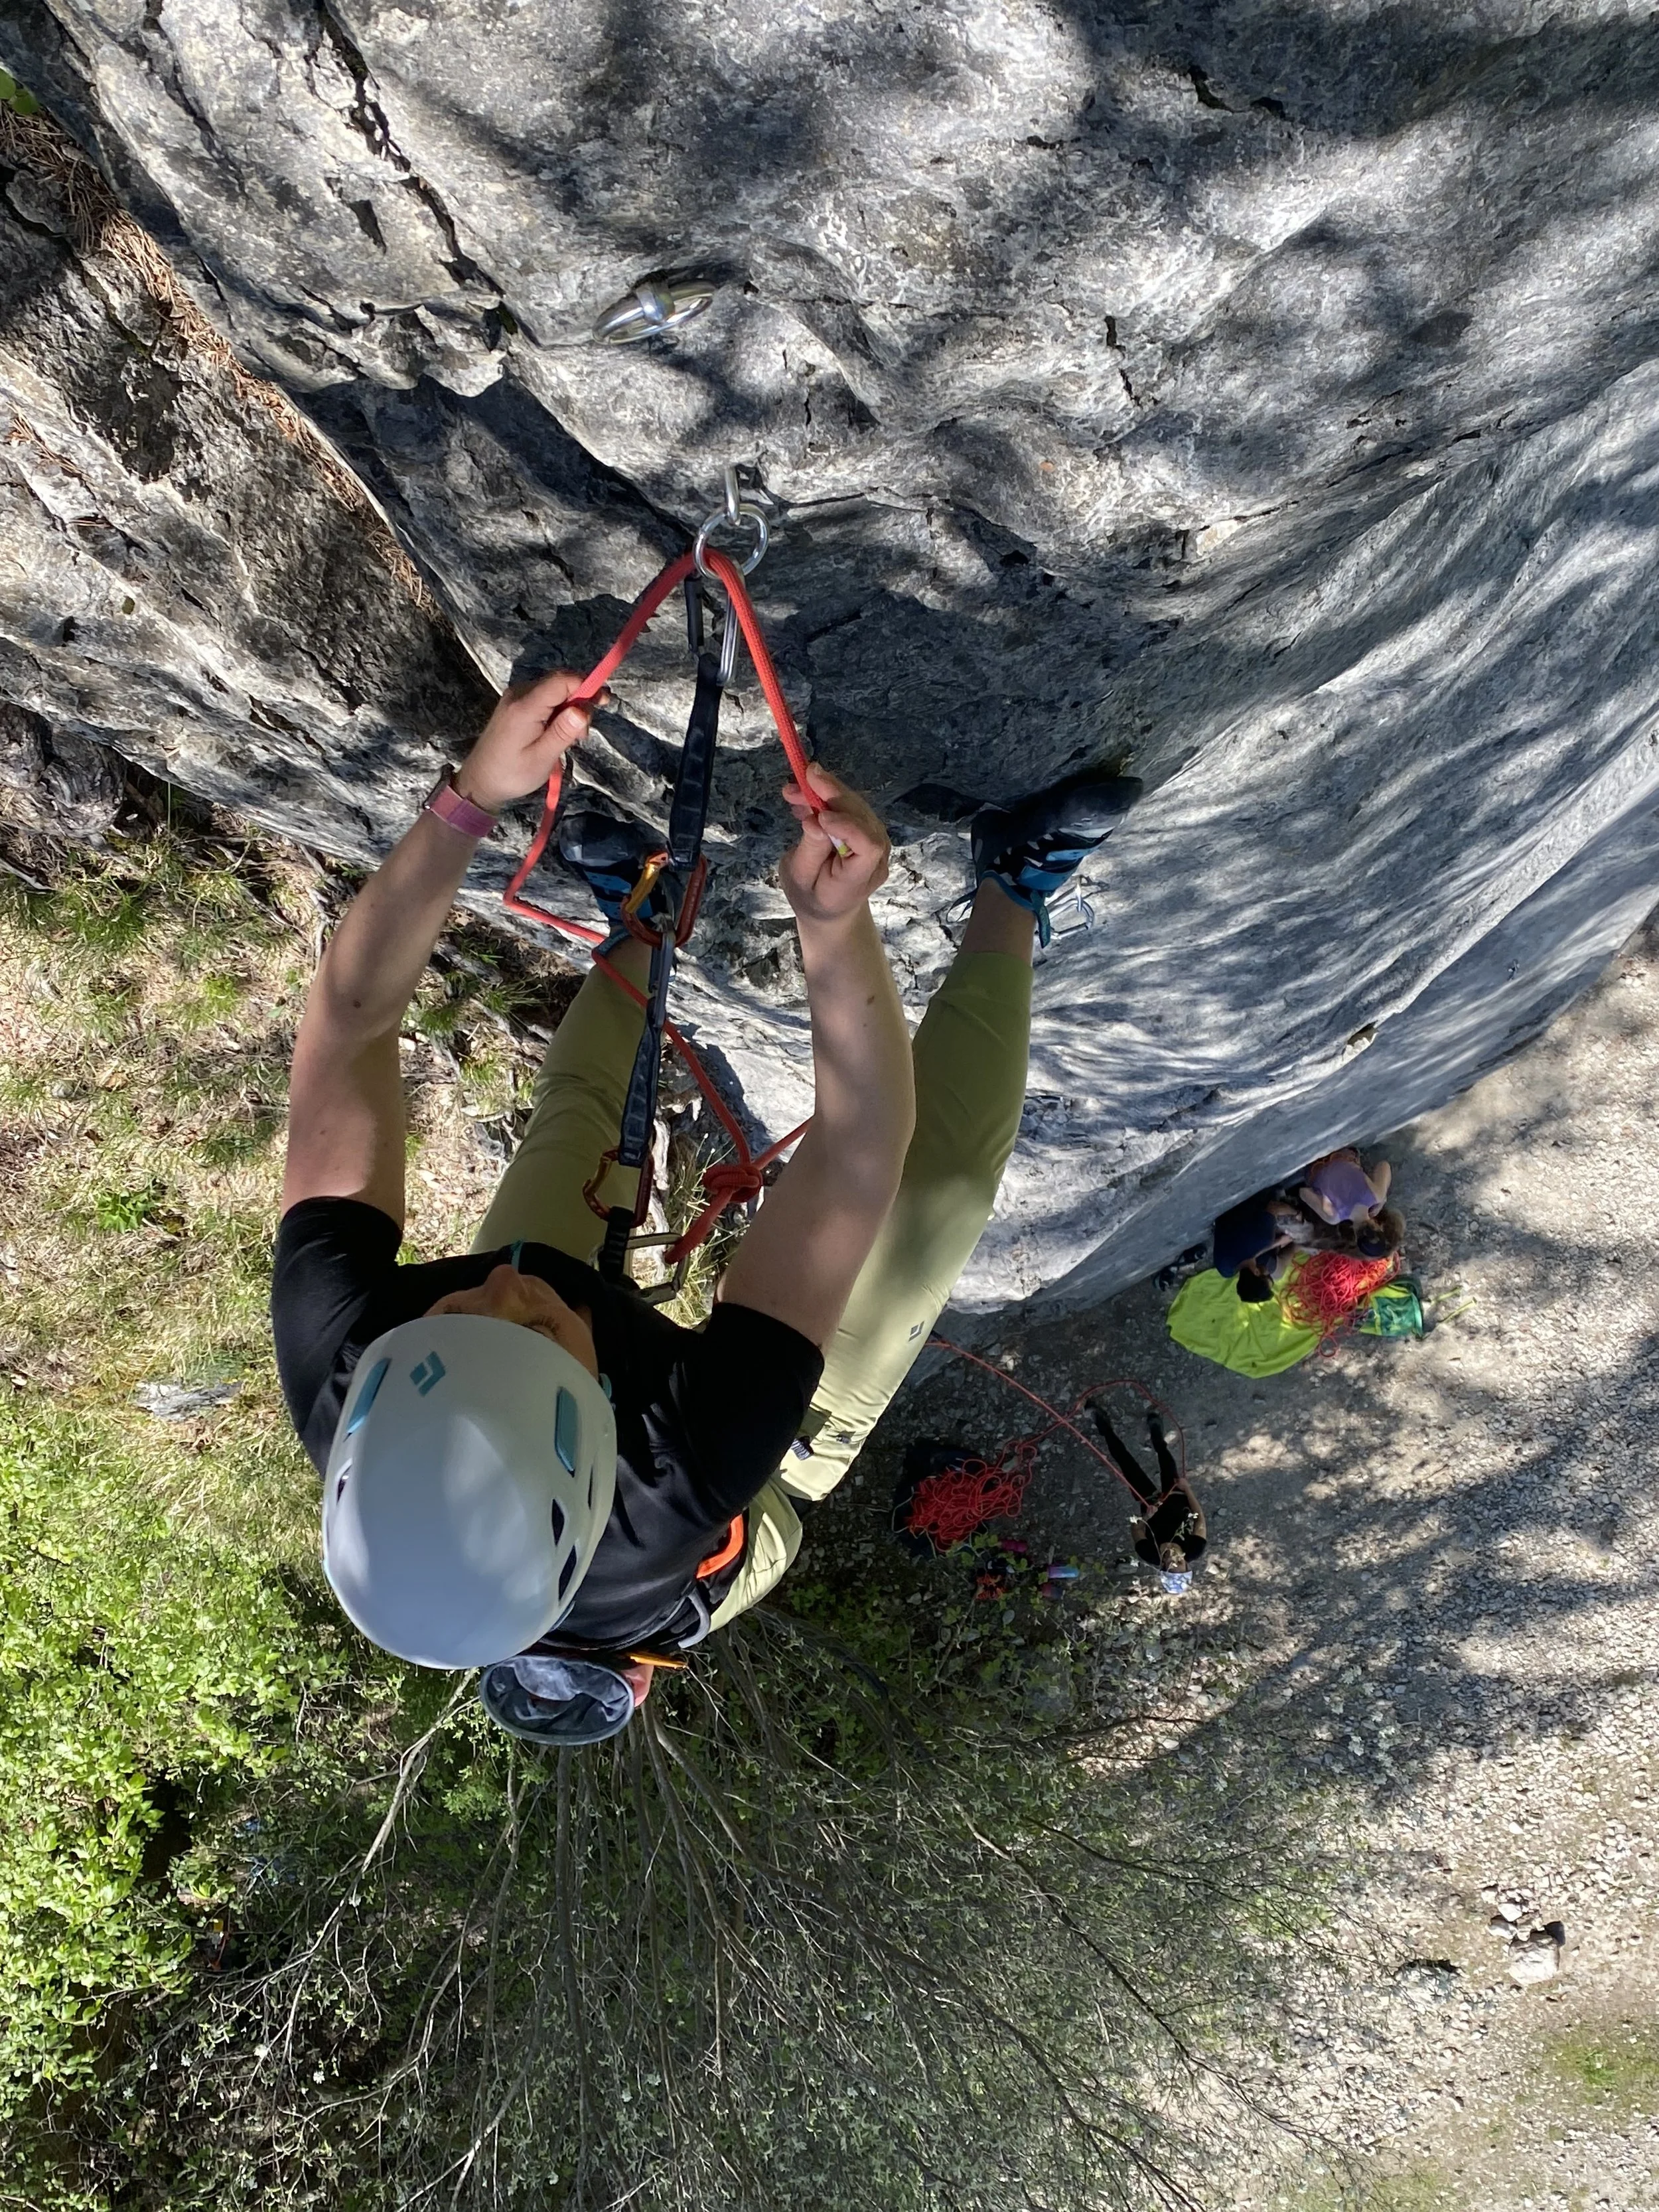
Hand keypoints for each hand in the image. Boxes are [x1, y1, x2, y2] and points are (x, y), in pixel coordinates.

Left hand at [454, 670, 612, 813]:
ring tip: (571, 738)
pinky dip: (557, 710)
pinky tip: (558, 732)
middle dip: (580, 700)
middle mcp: (519, 693)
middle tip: (583, 733)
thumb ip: (563, 731)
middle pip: (560, 682)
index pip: (562, 680)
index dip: (586, 685)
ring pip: (554, 690)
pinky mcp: (515, 704)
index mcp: (525, 706)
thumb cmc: (512, 774)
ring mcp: (516, 697)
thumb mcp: (542, 758)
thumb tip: (584, 709)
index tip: (604, 702)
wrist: (479, 781)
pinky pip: (544, 697)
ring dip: (569, 707)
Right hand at [779, 764, 889, 925]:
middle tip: (804, 775)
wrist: (829, 908)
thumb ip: (811, 850)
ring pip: (856, 806)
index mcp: (859, 877)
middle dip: (832, 794)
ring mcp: (877, 842)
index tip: (820, 815)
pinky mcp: (868, 830)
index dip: (848, 825)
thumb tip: (815, 819)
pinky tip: (805, 796)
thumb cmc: (811, 897)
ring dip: (826, 791)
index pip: (868, 846)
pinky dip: (828, 797)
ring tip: (795, 789)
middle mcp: (877, 857)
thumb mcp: (800, 879)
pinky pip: (851, 808)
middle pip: (862, 818)